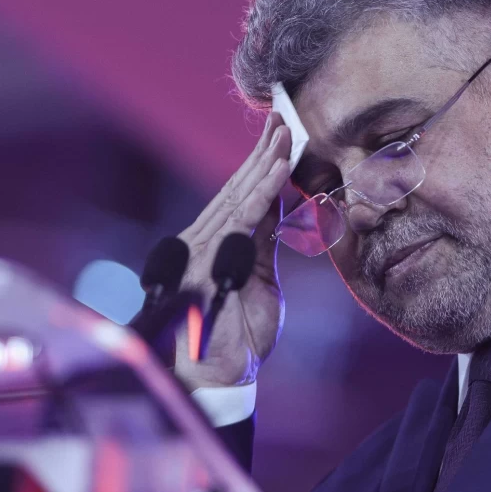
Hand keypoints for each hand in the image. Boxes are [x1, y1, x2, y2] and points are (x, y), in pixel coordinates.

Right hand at [172, 113, 292, 389]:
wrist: (220, 375)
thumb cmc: (240, 334)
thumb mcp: (259, 281)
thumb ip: (263, 245)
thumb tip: (278, 209)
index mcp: (220, 242)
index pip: (245, 195)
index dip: (263, 163)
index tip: (283, 133)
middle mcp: (207, 238)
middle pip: (239, 186)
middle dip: (263, 150)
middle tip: (284, 116)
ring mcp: (205, 247)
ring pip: (240, 195)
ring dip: (265, 161)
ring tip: (286, 132)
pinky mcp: (209, 260)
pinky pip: (242, 218)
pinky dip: (262, 191)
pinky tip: (278, 168)